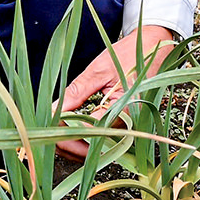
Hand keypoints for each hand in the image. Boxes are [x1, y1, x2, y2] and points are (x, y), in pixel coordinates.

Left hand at [55, 25, 175, 160]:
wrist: (153, 50)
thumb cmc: (129, 56)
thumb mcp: (99, 70)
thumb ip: (77, 92)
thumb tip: (53, 109)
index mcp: (126, 111)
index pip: (90, 132)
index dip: (66, 131)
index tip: (48, 121)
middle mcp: (130, 125)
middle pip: (94, 149)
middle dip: (68, 143)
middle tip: (47, 128)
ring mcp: (128, 128)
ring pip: (98, 150)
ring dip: (75, 144)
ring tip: (55, 129)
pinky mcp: (124, 126)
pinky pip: (103, 140)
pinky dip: (85, 138)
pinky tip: (70, 128)